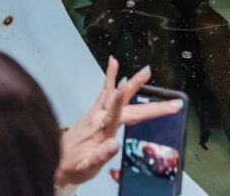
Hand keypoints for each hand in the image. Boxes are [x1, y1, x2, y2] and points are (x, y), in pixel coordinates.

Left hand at [54, 58, 182, 187]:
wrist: (57, 161)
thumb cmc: (75, 166)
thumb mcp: (86, 167)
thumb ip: (100, 156)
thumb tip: (115, 145)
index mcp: (102, 131)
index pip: (122, 115)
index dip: (138, 106)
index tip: (151, 98)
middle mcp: (100, 118)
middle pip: (129, 108)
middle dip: (153, 105)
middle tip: (173, 101)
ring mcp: (97, 113)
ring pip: (117, 94)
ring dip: (133, 83)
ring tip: (147, 71)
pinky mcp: (94, 110)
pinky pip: (104, 91)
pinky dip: (110, 76)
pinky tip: (114, 62)